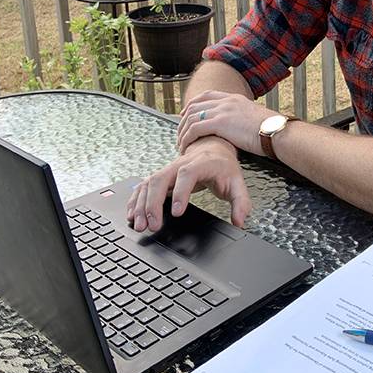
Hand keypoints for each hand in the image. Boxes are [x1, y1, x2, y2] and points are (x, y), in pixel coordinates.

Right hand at [125, 136, 251, 231]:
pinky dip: (135, 200)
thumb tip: (240, 221)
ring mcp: (168, 169)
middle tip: (153, 225)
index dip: (180, 192)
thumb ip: (241, 202)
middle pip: (160, 178)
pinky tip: (132, 214)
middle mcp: (180, 164)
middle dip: (153, 203)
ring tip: (139, 224)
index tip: (177, 212)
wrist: (213, 147)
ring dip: (140, 204)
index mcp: (200, 163)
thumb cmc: (224, 166)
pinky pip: (143, 186)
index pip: (186, 175)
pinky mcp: (161, 176)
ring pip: (148, 183)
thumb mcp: (237, 182)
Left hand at [177, 90, 270, 155]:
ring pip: (192, 117)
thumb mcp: (255, 118)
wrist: (277, 132)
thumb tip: (241, 128)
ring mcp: (223, 110)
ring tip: (181, 144)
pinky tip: (186, 146)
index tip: (185, 115)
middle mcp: (227, 101)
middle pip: (195, 105)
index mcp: (235, 98)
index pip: (207, 96)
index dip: (192, 105)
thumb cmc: (271, 131)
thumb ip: (243, 119)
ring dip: (183, 131)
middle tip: (179, 133)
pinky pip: (195, 128)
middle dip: (183, 119)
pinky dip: (187, 138)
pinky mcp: (221, 122)